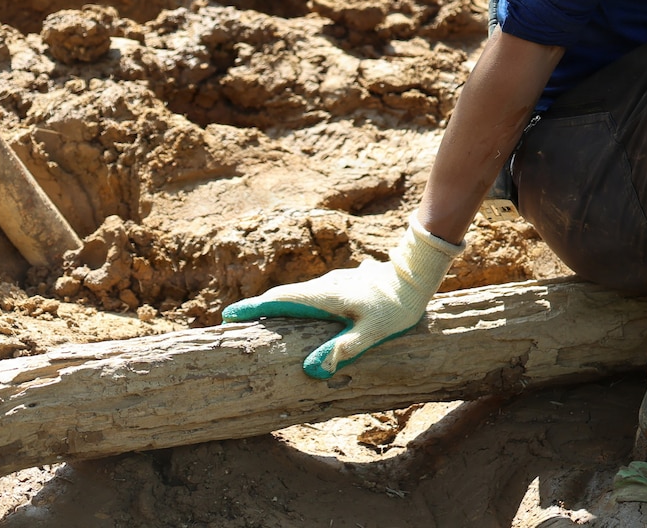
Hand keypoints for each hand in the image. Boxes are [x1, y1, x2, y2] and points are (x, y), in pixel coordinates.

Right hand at [222, 215, 461, 378]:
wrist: (417, 276)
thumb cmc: (397, 307)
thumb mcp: (372, 331)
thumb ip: (344, 349)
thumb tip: (312, 370)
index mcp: (325, 297)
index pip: (280, 301)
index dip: (254, 308)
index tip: (228, 316)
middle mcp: (325, 286)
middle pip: (284, 296)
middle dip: (258, 308)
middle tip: (233, 321)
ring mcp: (334, 282)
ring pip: (299, 293)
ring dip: (277, 305)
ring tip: (259, 320)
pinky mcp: (344, 283)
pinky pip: (313, 294)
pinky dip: (297, 303)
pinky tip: (299, 314)